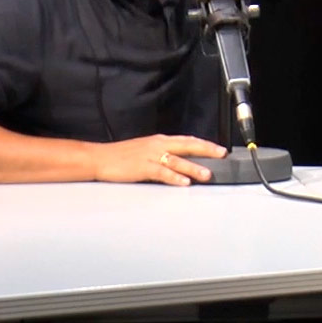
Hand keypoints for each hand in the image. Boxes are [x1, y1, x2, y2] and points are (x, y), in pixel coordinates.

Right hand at [95, 134, 226, 185]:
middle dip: (207, 150)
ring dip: (194, 167)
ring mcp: (150, 156)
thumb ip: (163, 153)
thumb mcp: (146, 149)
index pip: (187, 140)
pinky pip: (162, 172)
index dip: (205, 144)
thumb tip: (181, 160)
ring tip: (207, 174)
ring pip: (177, 160)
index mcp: (160, 140)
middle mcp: (158, 145)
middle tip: (222, 155)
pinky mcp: (142, 167)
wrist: (99, 158)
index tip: (220, 149)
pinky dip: (174, 177)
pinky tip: (184, 182)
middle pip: (187, 145)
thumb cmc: (121, 156)